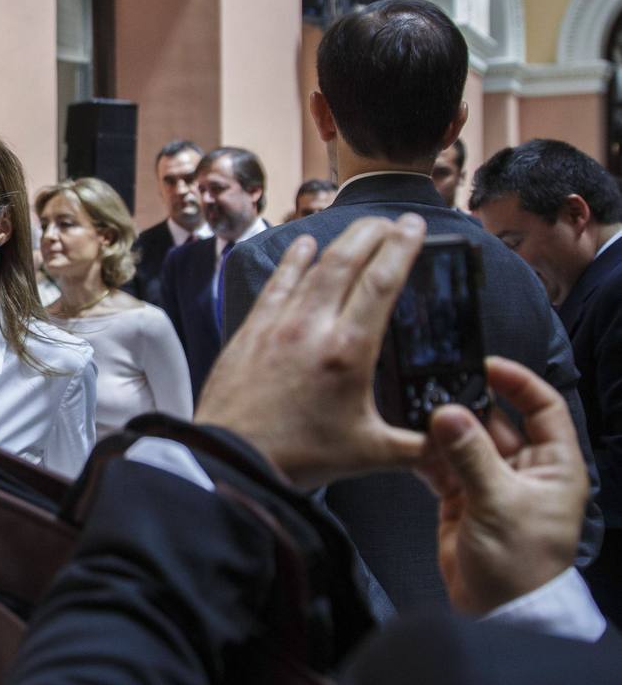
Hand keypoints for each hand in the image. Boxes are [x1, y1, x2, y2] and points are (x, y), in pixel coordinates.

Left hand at [197, 215, 426, 488]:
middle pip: (346, 261)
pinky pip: (276, 284)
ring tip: (359, 229)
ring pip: (311, 266)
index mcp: (347, 350)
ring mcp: (277, 325)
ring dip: (338, 241)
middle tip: (393, 223)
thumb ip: (418, 445)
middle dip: (373, 233)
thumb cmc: (296, 458)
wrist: (231, 461)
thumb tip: (453, 439)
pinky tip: (303, 246)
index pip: (381, 282)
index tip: (415, 226)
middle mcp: (311, 327)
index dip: (402, 247)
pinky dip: (293, 260)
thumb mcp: (368, 453)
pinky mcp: (250, 331)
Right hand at [418, 357, 587, 614]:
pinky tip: (411, 446)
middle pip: (496, 421)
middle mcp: (524, 469)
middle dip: (467, 406)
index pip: (543, 408)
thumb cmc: (519, 565)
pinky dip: (427, 455)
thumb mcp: (498, 502)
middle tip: (436, 390)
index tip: (484, 365)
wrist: (499, 612)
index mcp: (553, 465)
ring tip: (418, 419)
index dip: (518, 382)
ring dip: (443, 431)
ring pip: (466, 441)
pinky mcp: (463, 498)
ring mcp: (492, 483)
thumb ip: (470, 455)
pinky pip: (444, 465)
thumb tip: (447, 413)